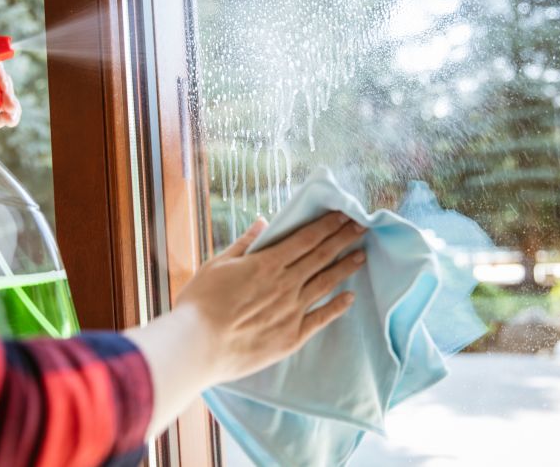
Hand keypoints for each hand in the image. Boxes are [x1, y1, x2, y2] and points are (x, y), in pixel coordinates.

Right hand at [125, 213, 366, 438]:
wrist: (198, 345)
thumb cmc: (200, 303)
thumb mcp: (217, 264)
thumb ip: (244, 244)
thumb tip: (262, 223)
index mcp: (266, 263)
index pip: (306, 239)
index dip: (327, 225)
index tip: (343, 215)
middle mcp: (285, 284)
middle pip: (321, 257)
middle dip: (343, 239)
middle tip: (361, 227)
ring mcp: (291, 311)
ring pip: (325, 284)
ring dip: (345, 267)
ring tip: (361, 255)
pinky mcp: (292, 336)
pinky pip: (321, 318)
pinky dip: (337, 306)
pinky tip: (350, 298)